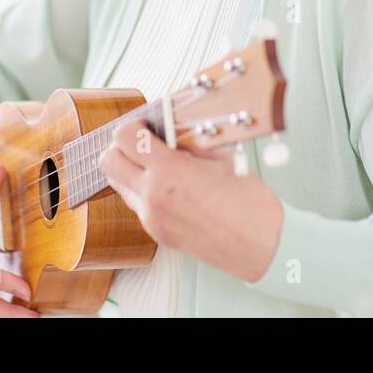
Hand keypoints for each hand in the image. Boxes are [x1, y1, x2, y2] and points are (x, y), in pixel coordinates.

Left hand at [97, 118, 283, 282]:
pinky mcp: (157, 234)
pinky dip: (143, 189)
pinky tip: (168, 185)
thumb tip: (169, 132)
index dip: (133, 124)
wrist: (264, 248)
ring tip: (158, 163)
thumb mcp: (221, 160)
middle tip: (144, 141)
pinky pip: (136, 204)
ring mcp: (152, 219)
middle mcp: (153, 197)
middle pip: (108, 161)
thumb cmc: (251, 206)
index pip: (124, 138)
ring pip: (118, 183)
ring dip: (130, 168)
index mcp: (170, 173)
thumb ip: (188, 145)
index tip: (146, 124)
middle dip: (121, 146)